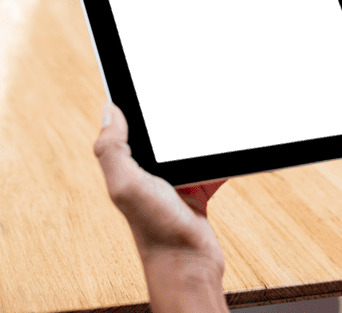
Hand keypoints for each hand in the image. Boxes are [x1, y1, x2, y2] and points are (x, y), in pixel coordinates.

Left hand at [95, 103, 228, 311]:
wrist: (189, 265)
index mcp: (127, 163)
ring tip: (217, 116)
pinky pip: (210, 164)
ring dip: (202, 135)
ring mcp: (173, 179)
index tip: (150, 77)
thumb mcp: (126, 185)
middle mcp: (147, 169)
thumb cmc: (155, 230)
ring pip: (189, 144)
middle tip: (196, 95)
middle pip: (163, 128)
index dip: (136, 100)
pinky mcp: (196, 189)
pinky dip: (222, 158)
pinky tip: (231, 150)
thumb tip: (110, 108)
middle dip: (177, 114)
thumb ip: (112, 148)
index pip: (128, 122)